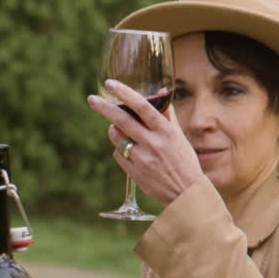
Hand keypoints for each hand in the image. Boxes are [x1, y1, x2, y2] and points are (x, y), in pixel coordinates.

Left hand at [86, 80, 205, 206]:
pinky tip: (130, 152)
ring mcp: (143, 159)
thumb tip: (162, 92)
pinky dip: (121, 150)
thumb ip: (167, 115)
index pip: (143, 107)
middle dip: (104, 108)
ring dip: (114, 131)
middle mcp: (154, 144)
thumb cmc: (184, 162)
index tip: (111, 84)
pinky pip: (118, 154)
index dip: (125, 93)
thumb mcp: (179, 137)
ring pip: (117, 138)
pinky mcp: (134, 172)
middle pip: (122, 120)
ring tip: (119, 130)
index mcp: (167, 132)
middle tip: (92, 99)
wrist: (186, 193)